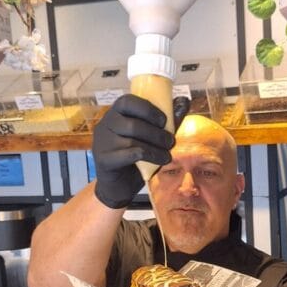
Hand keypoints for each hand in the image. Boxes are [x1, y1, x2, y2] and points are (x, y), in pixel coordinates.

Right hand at [92, 94, 174, 208]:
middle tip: (170, 142)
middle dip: (157, 133)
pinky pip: (130, 154)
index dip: (147, 109)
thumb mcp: (153, 137)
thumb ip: (167, 120)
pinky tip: (160, 160)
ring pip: (132, 139)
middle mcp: (105, 125)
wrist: (119, 186)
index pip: (127, 101)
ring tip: (167, 154)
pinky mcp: (104, 160)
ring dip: (156, 146)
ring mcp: (102, 142)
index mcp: (115, 114)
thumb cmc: (135, 158)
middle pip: (132, 123)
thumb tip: (184, 100)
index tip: (163, 121)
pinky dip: (150, 156)